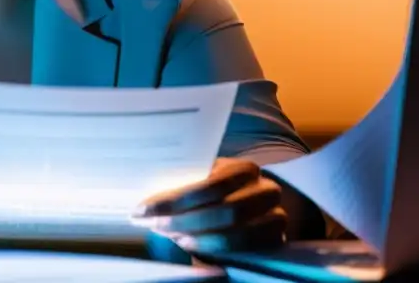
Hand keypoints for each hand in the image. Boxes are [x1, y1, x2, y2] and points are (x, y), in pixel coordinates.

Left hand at [132, 157, 286, 254]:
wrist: (254, 206)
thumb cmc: (216, 190)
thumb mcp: (204, 179)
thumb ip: (183, 183)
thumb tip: (145, 198)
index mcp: (245, 168)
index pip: (210, 184)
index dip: (174, 199)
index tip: (142, 208)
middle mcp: (266, 189)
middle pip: (223, 210)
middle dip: (182, 220)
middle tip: (154, 225)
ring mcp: (276, 217)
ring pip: (233, 233)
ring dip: (195, 237)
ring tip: (171, 235)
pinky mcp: (276, 241)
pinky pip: (243, 250)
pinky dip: (212, 249)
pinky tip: (190, 244)